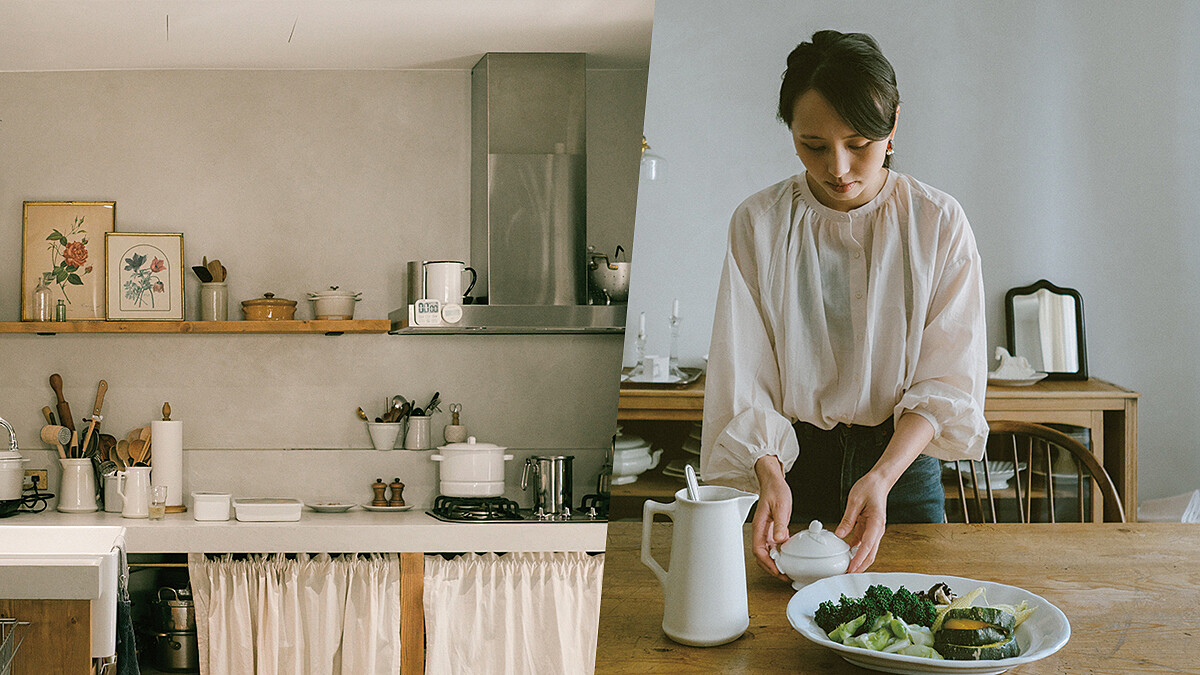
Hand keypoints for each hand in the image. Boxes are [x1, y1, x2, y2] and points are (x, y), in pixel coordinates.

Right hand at [751, 455, 792, 580]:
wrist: (773, 481)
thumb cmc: (774, 490)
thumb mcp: (780, 506)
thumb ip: (779, 524)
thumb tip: (780, 540)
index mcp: (759, 526)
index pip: (759, 551)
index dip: (767, 563)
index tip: (778, 570)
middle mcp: (761, 531)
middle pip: (761, 555)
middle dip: (770, 568)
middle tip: (784, 575)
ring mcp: (766, 531)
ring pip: (767, 552)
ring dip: (775, 562)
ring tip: (786, 570)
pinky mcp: (772, 529)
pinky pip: (774, 546)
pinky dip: (779, 554)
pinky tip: (788, 556)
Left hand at [834, 472, 889, 573]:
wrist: (879, 482)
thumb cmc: (869, 488)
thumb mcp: (854, 501)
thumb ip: (847, 519)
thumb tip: (840, 535)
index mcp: (876, 523)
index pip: (867, 546)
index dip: (858, 559)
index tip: (851, 569)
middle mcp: (878, 530)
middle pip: (870, 554)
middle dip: (860, 566)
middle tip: (847, 575)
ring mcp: (875, 531)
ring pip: (868, 551)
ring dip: (858, 561)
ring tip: (846, 569)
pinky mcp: (870, 529)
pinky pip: (863, 543)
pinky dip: (856, 551)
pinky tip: (846, 555)